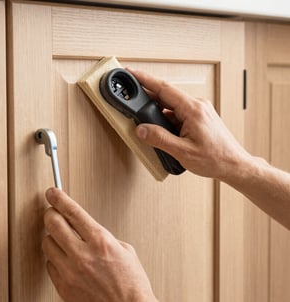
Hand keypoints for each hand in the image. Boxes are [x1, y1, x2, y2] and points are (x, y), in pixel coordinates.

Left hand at [42, 188, 157, 301]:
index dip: (59, 198)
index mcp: (100, 241)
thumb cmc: (131, 284)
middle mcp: (82, 254)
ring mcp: (70, 271)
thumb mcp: (124, 249)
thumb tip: (86, 230)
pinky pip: (49, 265)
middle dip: (50, 213)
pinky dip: (54, 258)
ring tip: (60, 237)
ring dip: (52, 236)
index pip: (72, 211)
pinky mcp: (63, 287)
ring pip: (47, 243)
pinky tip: (63, 258)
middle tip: (52, 211)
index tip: (53, 192)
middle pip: (53, 223)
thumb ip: (102, 236)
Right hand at [128, 68, 250, 180]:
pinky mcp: (199, 118)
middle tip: (131, 100)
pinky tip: (162, 132)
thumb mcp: (183, 151)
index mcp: (193, 109)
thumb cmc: (215, 159)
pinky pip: (178, 113)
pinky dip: (167, 120)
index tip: (132, 73)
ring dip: (157, 112)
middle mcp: (197, 105)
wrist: (234, 165)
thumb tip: (142, 130)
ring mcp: (199, 111)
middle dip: (147, 97)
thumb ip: (159, 139)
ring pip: (171, 106)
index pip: (164, 88)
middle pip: (165, 96)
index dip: (145, 79)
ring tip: (147, 124)